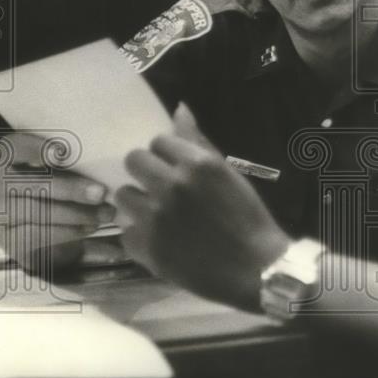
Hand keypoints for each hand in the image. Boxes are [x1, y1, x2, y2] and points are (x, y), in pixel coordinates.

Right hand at [0, 132, 112, 272]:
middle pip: (31, 183)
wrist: (33, 224)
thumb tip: (103, 163)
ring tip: (103, 214)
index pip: (16, 146)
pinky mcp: (6, 240)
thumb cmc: (53, 188)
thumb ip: (71, 164)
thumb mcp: (58, 170)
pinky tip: (88, 228)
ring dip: (74, 215)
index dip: (35, 148)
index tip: (61, 152)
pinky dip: (65, 233)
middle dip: (70, 189)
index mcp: (8, 159)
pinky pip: (35, 237)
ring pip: (34, 212)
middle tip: (101, 193)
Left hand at [113, 103, 291, 311]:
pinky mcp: (145, 246)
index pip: (158, 141)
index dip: (166, 155)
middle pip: (134, 160)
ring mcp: (155, 217)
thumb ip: (199, 142)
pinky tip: (161, 241)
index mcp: (197, 164)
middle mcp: (172, 185)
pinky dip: (140, 236)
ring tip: (159, 216)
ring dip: (138, 202)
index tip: (176, 168)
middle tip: (161, 189)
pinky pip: (126, 230)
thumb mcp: (228, 174)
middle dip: (146, 172)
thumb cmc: (248, 218)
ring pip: (122, 194)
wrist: (255, 268)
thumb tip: (179, 108)